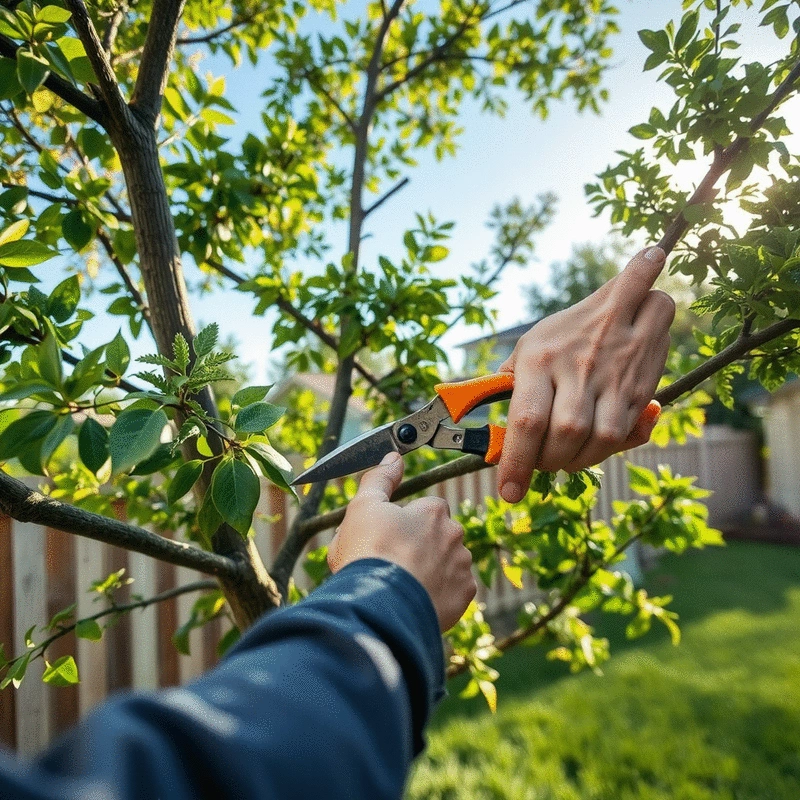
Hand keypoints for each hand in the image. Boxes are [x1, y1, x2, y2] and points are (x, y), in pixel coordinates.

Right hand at [328, 451, 476, 630]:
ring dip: (431, 570)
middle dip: (421, 547)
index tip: (389, 537)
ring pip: (447, 563)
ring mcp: (462, 566)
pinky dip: (438, 594)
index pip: (425, 509)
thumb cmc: (369, 552)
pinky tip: (416, 598)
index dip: (405, 523)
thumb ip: (379, 479)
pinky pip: (453, 591)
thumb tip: (392, 457)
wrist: (380, 603)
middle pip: (438, 537)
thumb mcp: (363, 507)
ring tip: (403, 584)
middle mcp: (454, 534)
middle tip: (393, 563)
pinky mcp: (464, 596)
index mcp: (433, 511)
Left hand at [497, 245, 674, 502]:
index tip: (509, 492)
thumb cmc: (565, 331)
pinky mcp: (641, 388)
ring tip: (565, 457)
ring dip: (580, 460)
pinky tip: (594, 444)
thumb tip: (488, 430)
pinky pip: (628, 433)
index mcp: (540, 357)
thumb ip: (510, 386)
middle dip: (550, 462)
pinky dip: (609, 450)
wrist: (627, 299)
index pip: (527, 420)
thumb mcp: (530, 345)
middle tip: (540, 465)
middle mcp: (578, 367)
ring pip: (601, 440)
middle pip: (566, 435)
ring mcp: (613, 377)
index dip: (517, 463)